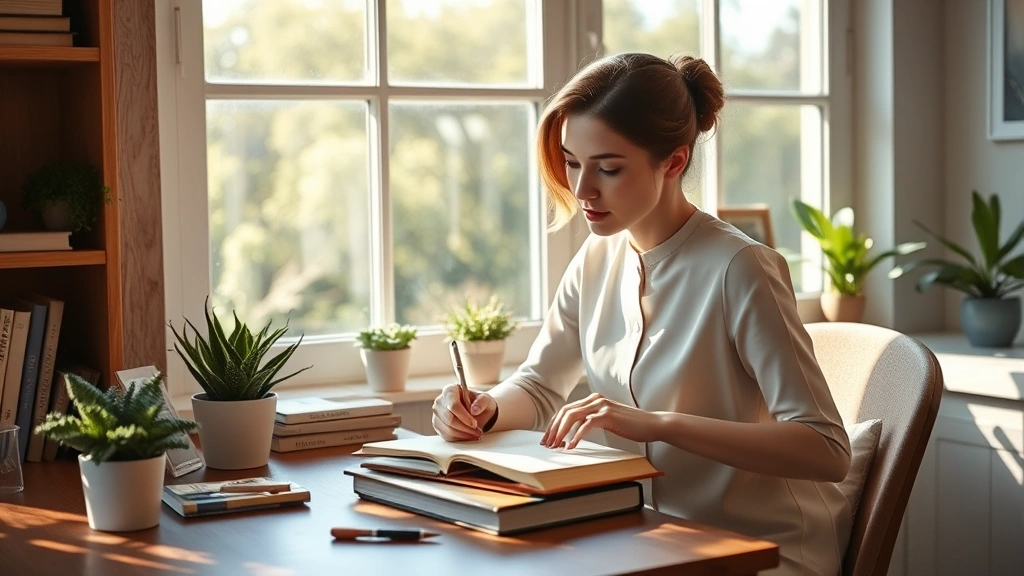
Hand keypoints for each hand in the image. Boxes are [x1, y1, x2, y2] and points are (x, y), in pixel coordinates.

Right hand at [431, 384, 497, 441]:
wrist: (475, 410)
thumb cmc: (479, 402)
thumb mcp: (485, 399)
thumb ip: (482, 402)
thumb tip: (474, 410)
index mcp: (450, 390)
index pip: (453, 405)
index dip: (464, 416)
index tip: (474, 424)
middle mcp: (440, 401)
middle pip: (449, 419)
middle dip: (465, 428)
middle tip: (478, 431)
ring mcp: (437, 414)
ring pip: (448, 429)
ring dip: (463, 434)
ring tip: (475, 434)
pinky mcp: (437, 426)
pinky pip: (446, 436)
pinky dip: (459, 438)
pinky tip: (468, 436)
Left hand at [541, 393, 664, 449]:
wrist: (652, 424)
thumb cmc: (631, 426)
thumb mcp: (608, 421)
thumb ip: (592, 421)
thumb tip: (574, 433)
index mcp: (593, 400)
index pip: (566, 410)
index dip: (555, 424)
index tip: (547, 438)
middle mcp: (595, 400)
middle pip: (565, 412)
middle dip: (553, 429)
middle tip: (547, 444)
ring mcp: (602, 406)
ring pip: (572, 416)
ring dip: (561, 432)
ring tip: (556, 446)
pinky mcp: (608, 415)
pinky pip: (586, 425)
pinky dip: (576, 436)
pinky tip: (571, 446)